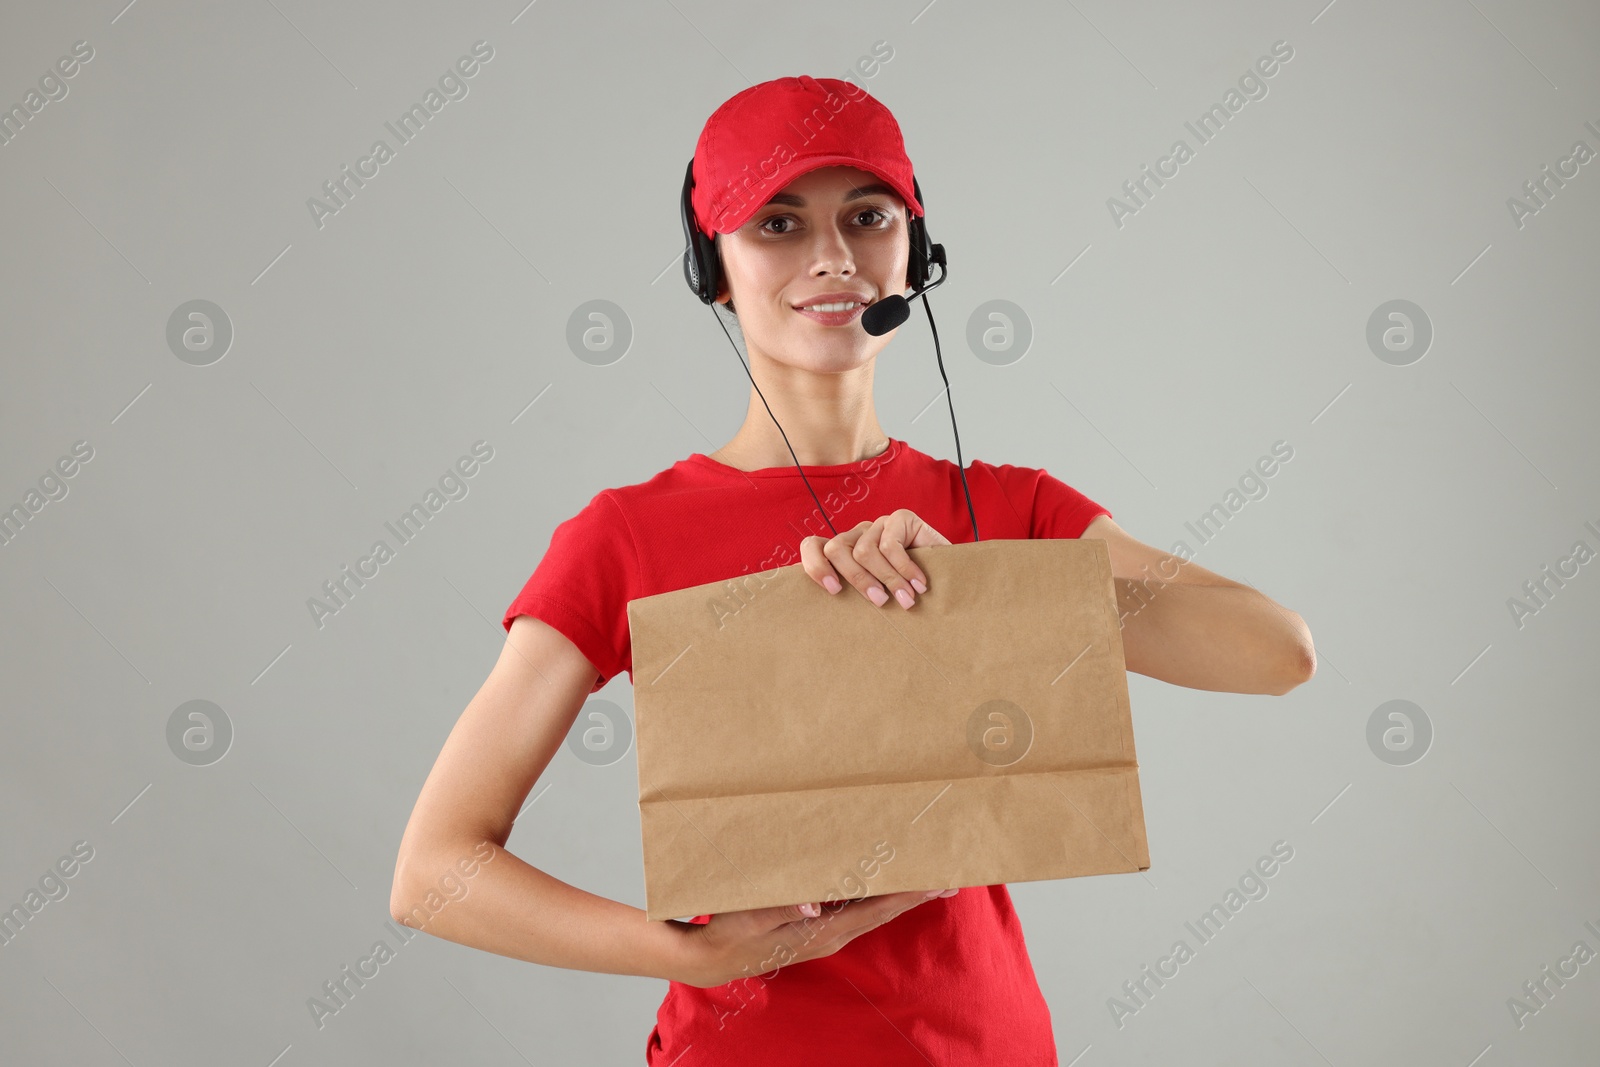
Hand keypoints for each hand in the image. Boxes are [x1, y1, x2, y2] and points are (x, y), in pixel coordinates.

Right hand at [671, 888, 961, 988]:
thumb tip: (812, 904)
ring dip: (903, 895)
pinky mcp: (817, 928)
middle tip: (953, 877)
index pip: (875, 910)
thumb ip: (777, 910)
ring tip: (932, 879)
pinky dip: (880, 896)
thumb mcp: (746, 920)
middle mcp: (832, 934)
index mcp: (821, 932)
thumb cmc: (727, 934)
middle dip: (918, 894)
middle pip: (885, 911)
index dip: (907, 895)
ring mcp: (826, 933)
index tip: (936, 880)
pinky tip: (889, 885)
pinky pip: (858, 909)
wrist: (709, 958)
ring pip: (875, 910)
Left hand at [800, 509, 950, 609]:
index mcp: (845, 552)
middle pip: (836, 548)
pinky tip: (920, 585)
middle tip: (879, 602)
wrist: (954, 579)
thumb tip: (830, 621)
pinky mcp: (901, 518)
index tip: (834, 591)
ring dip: (887, 580)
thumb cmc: (910, 595)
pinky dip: (905, 570)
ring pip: (865, 551)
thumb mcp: (877, 596)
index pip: (812, 546)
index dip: (815, 565)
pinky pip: (890, 545)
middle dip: (857, 579)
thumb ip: (856, 597)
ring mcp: (878, 525)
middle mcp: (858, 535)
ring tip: (906, 600)